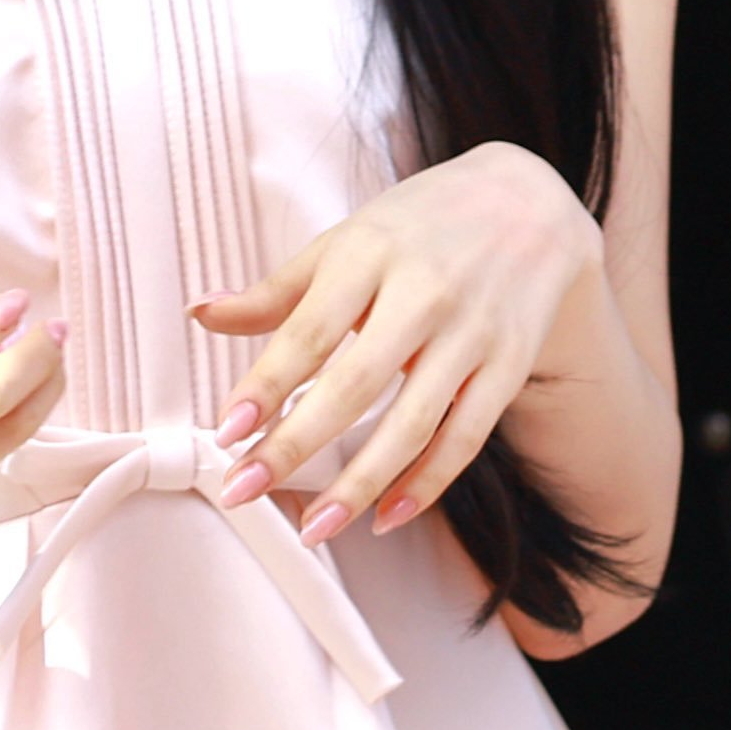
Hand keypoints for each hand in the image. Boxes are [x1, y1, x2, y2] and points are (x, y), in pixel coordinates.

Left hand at [194, 144, 600, 542]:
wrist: (530, 201)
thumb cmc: (419, 226)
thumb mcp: (346, 240)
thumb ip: (277, 290)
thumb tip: (200, 314)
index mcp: (370, 253)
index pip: (309, 330)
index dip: (266, 385)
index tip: (227, 432)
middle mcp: (424, 292)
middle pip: (355, 384)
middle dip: (296, 445)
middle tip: (244, 489)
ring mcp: (472, 332)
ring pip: (414, 423)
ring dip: (360, 484)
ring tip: (313, 528)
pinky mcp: (509, 364)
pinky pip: (465, 437)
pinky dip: (426, 482)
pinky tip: (384, 517)